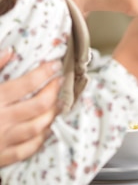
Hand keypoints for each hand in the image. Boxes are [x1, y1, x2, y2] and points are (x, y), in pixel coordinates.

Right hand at [0, 50, 61, 166]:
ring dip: (51, 114)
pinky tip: (45, 129)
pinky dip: (40, 139)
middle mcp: (1, 120)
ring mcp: (2, 140)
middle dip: (53, 92)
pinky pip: (27, 150)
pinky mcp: (0, 157)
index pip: (28, 83)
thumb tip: (10, 52)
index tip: (54, 65)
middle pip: (39, 105)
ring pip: (38, 127)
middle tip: (59, 82)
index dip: (45, 73)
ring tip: (56, 103)